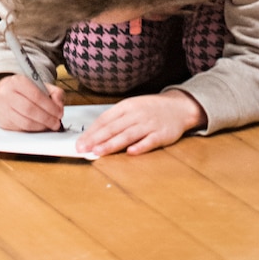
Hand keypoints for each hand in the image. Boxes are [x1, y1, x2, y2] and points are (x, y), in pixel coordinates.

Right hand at [0, 73, 64, 132]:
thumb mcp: (38, 85)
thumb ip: (54, 92)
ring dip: (41, 126)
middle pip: (30, 110)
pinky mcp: (3, 121)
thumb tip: (59, 103)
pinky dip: (33, 130)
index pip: (36, 95)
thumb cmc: (23, 91)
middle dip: (47, 119)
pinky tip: (39, 127)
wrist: (2, 94)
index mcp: (17, 81)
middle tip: (56, 123)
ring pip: (26, 122)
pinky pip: (21, 129)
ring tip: (49, 125)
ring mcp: (3, 108)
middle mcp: (7, 94)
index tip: (59, 113)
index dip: (50, 107)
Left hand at [76, 88, 205, 155]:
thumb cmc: (150, 109)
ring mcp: (149, 124)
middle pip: (113, 128)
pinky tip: (130, 152)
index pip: (105, 119)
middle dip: (96, 139)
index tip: (80, 142)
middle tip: (83, 149)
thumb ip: (116, 120)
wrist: (178, 107)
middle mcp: (136, 114)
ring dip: (112, 144)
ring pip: (128, 135)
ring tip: (99, 151)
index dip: (92, 131)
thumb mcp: (131, 108)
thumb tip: (96, 133)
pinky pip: (149, 141)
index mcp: (126, 106)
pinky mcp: (162, 134)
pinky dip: (140, 146)